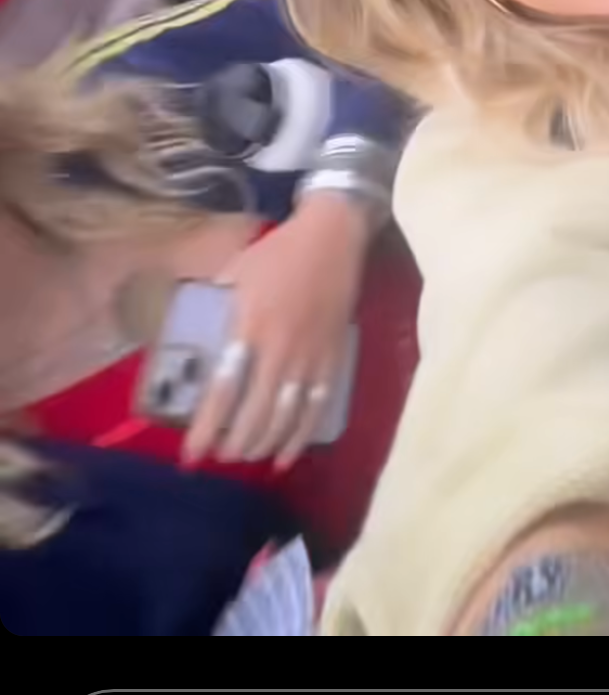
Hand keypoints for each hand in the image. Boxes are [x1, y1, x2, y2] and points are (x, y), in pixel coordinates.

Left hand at [183, 193, 368, 470]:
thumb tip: (191, 326)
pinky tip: (285, 457)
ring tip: (245, 456)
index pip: (224, 389)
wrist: (333, 237)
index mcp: (250, 326)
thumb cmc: (278, 252)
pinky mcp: (333, 360)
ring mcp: (310, 357)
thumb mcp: (236, 270)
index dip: (207, 427)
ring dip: (263, 444)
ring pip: (285, 417)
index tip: (190, 454)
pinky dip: (300, 438)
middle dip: (234, 444)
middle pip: (255, 413)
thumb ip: (215, 302)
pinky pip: (316, 408)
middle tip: (219, 456)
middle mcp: (280, 349)